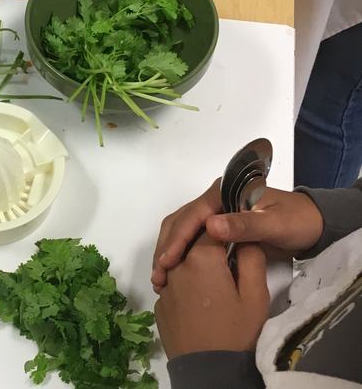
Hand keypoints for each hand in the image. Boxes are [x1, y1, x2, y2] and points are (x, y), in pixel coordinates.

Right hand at [152, 178, 324, 291]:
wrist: (313, 225)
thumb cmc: (296, 222)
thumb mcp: (274, 225)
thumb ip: (244, 225)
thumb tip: (210, 226)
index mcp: (223, 192)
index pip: (192, 215)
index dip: (178, 239)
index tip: (167, 262)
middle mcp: (213, 200)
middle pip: (180, 222)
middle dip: (167, 248)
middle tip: (159, 276)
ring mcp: (213, 214)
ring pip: (181, 230)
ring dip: (169, 252)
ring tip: (161, 279)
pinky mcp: (215, 228)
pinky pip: (191, 240)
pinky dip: (179, 256)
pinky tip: (174, 274)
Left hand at [155, 233, 269, 357]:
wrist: (210, 372)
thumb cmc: (238, 332)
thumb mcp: (256, 296)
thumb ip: (252, 259)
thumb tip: (245, 237)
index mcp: (201, 258)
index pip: (212, 227)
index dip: (225, 226)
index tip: (235, 231)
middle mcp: (176, 265)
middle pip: (190, 241)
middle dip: (206, 240)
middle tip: (226, 250)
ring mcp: (165, 285)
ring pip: (178, 261)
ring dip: (192, 260)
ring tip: (213, 274)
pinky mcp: (160, 304)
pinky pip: (172, 282)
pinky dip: (183, 281)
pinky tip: (199, 294)